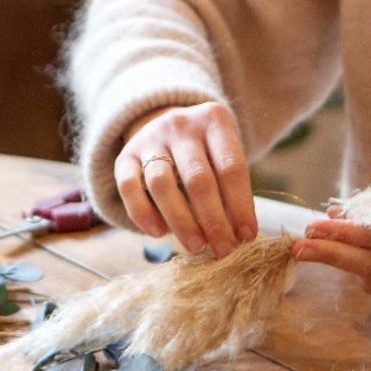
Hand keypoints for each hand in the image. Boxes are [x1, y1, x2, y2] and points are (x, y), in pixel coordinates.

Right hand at [115, 102, 257, 256]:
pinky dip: (142, 213)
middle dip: (213, 220)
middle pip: (198, 178)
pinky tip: (158, 233)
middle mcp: (180, 126)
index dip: (241, 205)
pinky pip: (128, 187)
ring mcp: (150, 139)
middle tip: (223, 250)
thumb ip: (231, 186)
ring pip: (161, 183)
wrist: (166, 123)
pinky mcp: (124, 156)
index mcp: (214, 121)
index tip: (246, 236)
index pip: (231, 167)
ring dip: (181, 221)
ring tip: (196, 246)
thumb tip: (239, 235)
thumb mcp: (224, 152)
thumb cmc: (206, 149)